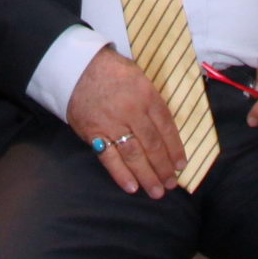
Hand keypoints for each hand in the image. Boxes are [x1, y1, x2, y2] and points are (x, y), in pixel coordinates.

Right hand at [64, 49, 187, 196]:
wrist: (76, 66)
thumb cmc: (111, 70)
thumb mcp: (139, 77)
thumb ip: (152, 101)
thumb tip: (164, 129)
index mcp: (147, 96)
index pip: (167, 127)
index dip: (175, 149)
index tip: (181, 165)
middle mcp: (132, 112)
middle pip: (153, 145)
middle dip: (164, 168)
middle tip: (171, 184)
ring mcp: (112, 125)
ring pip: (134, 155)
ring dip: (147, 176)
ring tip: (157, 191)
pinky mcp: (94, 134)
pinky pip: (109, 158)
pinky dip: (121, 174)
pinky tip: (132, 187)